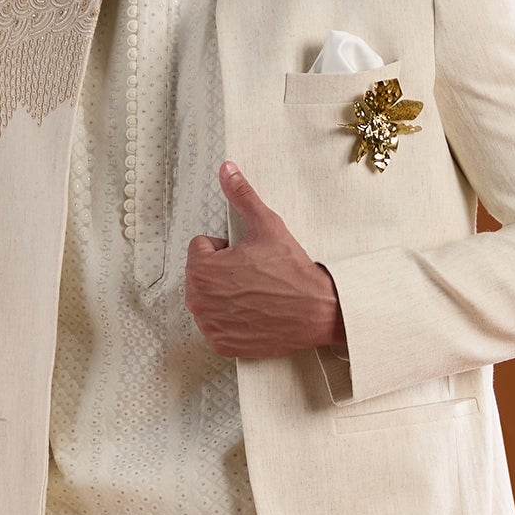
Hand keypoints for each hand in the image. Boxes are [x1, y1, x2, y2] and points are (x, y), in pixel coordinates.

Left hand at [184, 162, 344, 358]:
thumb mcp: (266, 225)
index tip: (248, 256)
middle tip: (254, 275)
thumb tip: (227, 169)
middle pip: (201, 275)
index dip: (226, 248)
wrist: (316, 311)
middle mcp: (197, 301)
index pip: (201, 248)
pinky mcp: (222, 345)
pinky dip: (231, 320)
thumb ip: (241, 195)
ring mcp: (209, 326)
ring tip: (255, 294)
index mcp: (201, 270)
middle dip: (223, 272)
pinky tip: (253, 314)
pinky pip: (217, 325)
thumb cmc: (291, 270)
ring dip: (225, 295)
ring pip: (209, 299)